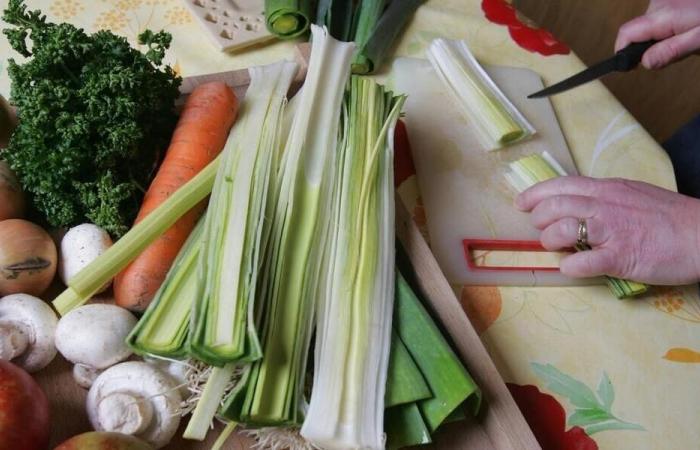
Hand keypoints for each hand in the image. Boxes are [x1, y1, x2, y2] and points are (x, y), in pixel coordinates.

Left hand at [515, 176, 699, 284]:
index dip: (535, 194)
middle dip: (540, 220)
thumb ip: (604, 199)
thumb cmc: (669, 217)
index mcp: (607, 189)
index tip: (520, 203)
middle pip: (554, 206)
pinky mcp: (621, 257)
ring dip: (552, 242)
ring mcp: (612, 231)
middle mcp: (605, 205)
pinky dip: (571, 267)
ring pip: (563, 230)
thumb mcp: (632, 195)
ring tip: (559, 249)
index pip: (561, 185)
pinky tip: (573, 268)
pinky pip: (583, 263)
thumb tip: (578, 207)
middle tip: (543, 232)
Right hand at [615, 0, 699, 68]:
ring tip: (685, 34)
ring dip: (660, 36)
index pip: (626, 34)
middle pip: (636, 32)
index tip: (630, 67)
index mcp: (665, 15)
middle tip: (675, 51)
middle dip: (649, 46)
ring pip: (647, 25)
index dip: (623, 53)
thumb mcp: (699, 41)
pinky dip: (667, 26)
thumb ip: (672, 51)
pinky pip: (657, 17)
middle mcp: (659, 3)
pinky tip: (684, 25)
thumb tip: (644, 62)